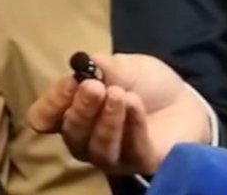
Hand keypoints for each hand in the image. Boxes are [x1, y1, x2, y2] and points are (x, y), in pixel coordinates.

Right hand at [27, 53, 210, 175]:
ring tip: (119, 94)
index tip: (70, 82)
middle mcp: (84, 139)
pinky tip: (134, 104)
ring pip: (99, 147)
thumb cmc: (142, 82)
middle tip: (94, 86)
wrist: (182, 97)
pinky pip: (130, 149)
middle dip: (81, 109)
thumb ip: (97, 66)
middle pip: (71, 133)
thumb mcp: (117, 65)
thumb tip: (82, 63)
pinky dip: (132, 125)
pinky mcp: (140, 162)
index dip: (51, 103)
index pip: (44, 117)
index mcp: (69, 113)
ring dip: (107, 120)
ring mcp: (111, 155)